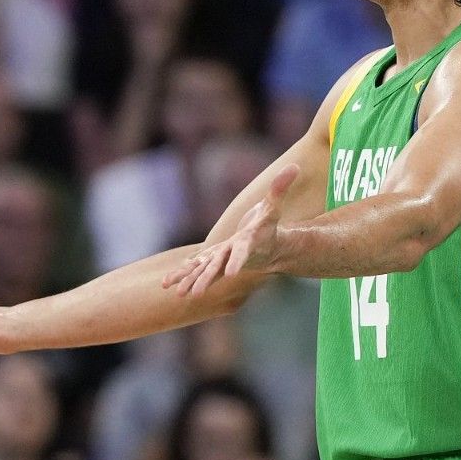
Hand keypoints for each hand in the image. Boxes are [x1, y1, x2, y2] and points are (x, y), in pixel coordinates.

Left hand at [163, 165, 297, 299]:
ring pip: (203, 273)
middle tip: (197, 293)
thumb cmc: (269, 226)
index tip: (233, 274)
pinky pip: (195, 269)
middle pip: (219, 268)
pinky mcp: (212, 261)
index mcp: (247, 244)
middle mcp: (232, 256)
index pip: (242, 253)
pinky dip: (182, 275)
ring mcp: (221, 260)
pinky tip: (166, 283)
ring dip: (190, 282)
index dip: (238, 262)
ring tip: (177, 294)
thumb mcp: (274, 206)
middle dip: (207, 279)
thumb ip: (280, 188)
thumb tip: (294, 165)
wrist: (266, 247)